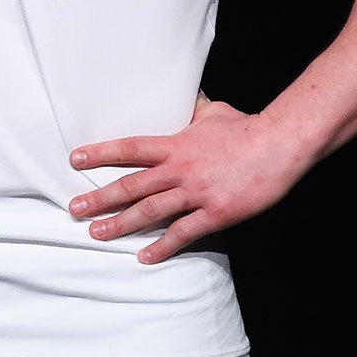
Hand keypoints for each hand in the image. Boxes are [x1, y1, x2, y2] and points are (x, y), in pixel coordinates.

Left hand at [68, 97, 313, 262]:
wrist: (282, 144)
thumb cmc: (247, 127)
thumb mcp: (213, 112)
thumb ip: (193, 111)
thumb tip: (188, 99)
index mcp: (176, 144)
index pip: (129, 148)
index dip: (100, 153)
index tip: (75, 160)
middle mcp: (180, 170)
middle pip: (130, 185)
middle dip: (99, 198)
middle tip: (74, 208)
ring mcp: (197, 193)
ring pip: (150, 212)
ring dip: (120, 224)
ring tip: (96, 233)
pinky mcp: (217, 213)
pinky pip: (184, 234)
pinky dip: (163, 247)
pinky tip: (144, 257)